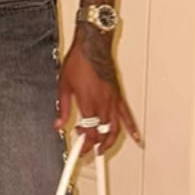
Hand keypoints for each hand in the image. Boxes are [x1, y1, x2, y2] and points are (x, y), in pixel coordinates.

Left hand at [54, 34, 141, 154]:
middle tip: (89, 151)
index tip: (80, 149)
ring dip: (110, 141)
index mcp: (88, 102)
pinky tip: (136, 138)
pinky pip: (126, 115)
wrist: (93, 44)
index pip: (89, 131)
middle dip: (96, 145)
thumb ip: (61, 108)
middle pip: (102, 132)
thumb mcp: (63, 85)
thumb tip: (58, 124)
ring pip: (115, 127)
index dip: (85, 144)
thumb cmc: (78, 60)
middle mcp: (102, 102)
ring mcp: (112, 99)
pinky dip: (132, 128)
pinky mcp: (118, 94)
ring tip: (104, 148)